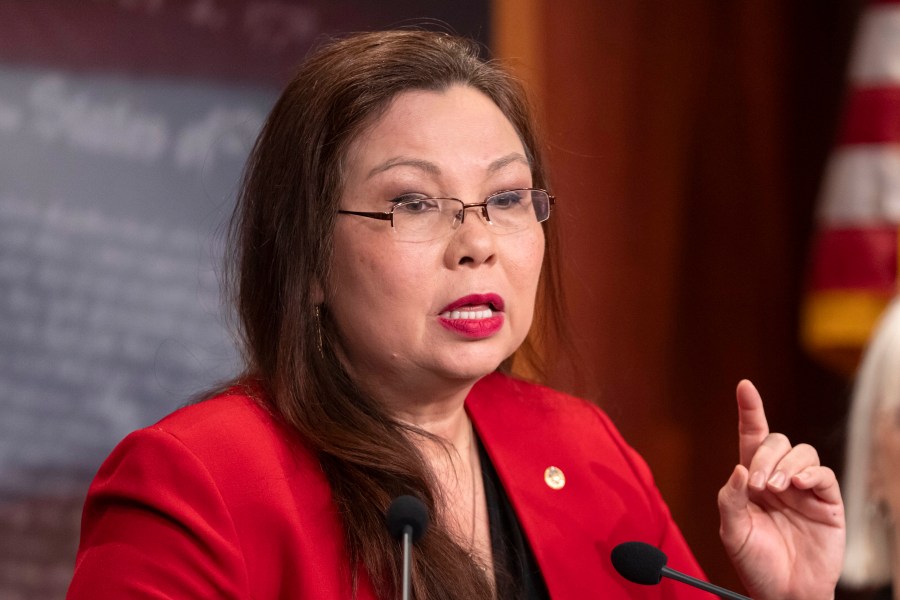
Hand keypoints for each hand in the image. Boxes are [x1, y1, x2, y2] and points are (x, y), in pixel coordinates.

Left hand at [717, 380, 844, 599]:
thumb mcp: (732, 531)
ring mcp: (803, 489)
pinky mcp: (827, 502)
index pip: (751, 438)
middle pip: (775, 442)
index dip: (750, 411)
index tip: (744, 386)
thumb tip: (740, 469)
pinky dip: (810, 473)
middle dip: (765, 456)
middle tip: (759, 485)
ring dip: (786, 465)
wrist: (784, 592)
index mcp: (751, 480)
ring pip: (800, 452)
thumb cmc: (755, 562)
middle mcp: (777, 478)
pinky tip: (799, 485)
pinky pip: (823, 474)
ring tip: (778, 490)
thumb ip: (730, 499)